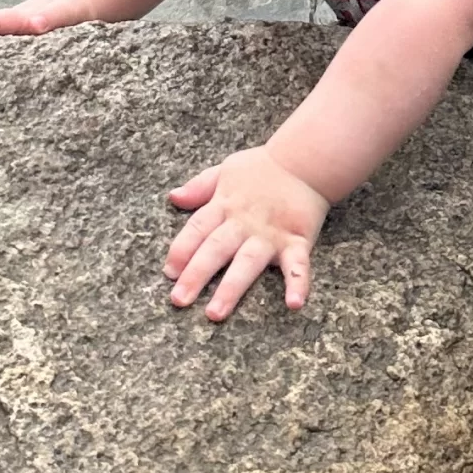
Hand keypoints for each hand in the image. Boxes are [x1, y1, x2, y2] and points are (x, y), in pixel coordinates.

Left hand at [164, 147, 328, 320]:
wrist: (305, 160)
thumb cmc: (262, 167)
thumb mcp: (226, 170)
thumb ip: (200, 186)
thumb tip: (173, 197)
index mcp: (225, 205)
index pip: (197, 228)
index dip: (181, 249)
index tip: (168, 272)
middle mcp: (244, 222)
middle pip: (216, 248)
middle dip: (196, 274)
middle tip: (179, 300)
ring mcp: (270, 234)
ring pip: (247, 262)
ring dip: (231, 288)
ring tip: (215, 312)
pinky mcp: (297, 241)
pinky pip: (297, 265)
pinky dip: (298, 283)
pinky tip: (294, 304)